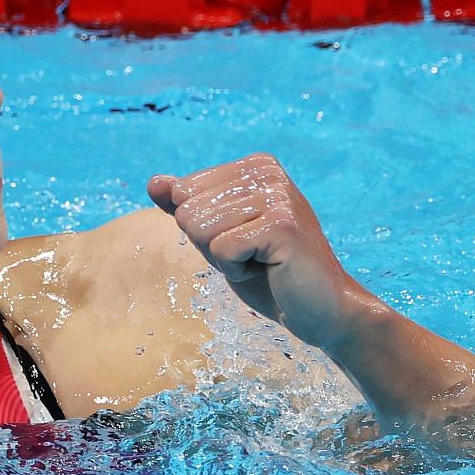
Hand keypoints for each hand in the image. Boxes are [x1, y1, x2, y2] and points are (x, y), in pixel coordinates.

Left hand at [147, 153, 379, 349]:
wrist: (321, 309)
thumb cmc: (269, 273)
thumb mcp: (218, 236)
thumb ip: (186, 206)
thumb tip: (153, 183)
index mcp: (253, 166)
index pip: (182, 192)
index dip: (202, 229)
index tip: (242, 240)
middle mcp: (266, 172)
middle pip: (187, 210)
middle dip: (209, 245)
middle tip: (252, 255)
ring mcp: (277, 195)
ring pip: (200, 228)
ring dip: (223, 259)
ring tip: (261, 261)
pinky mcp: (281, 224)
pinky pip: (221, 249)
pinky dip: (235, 271)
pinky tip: (269, 270)